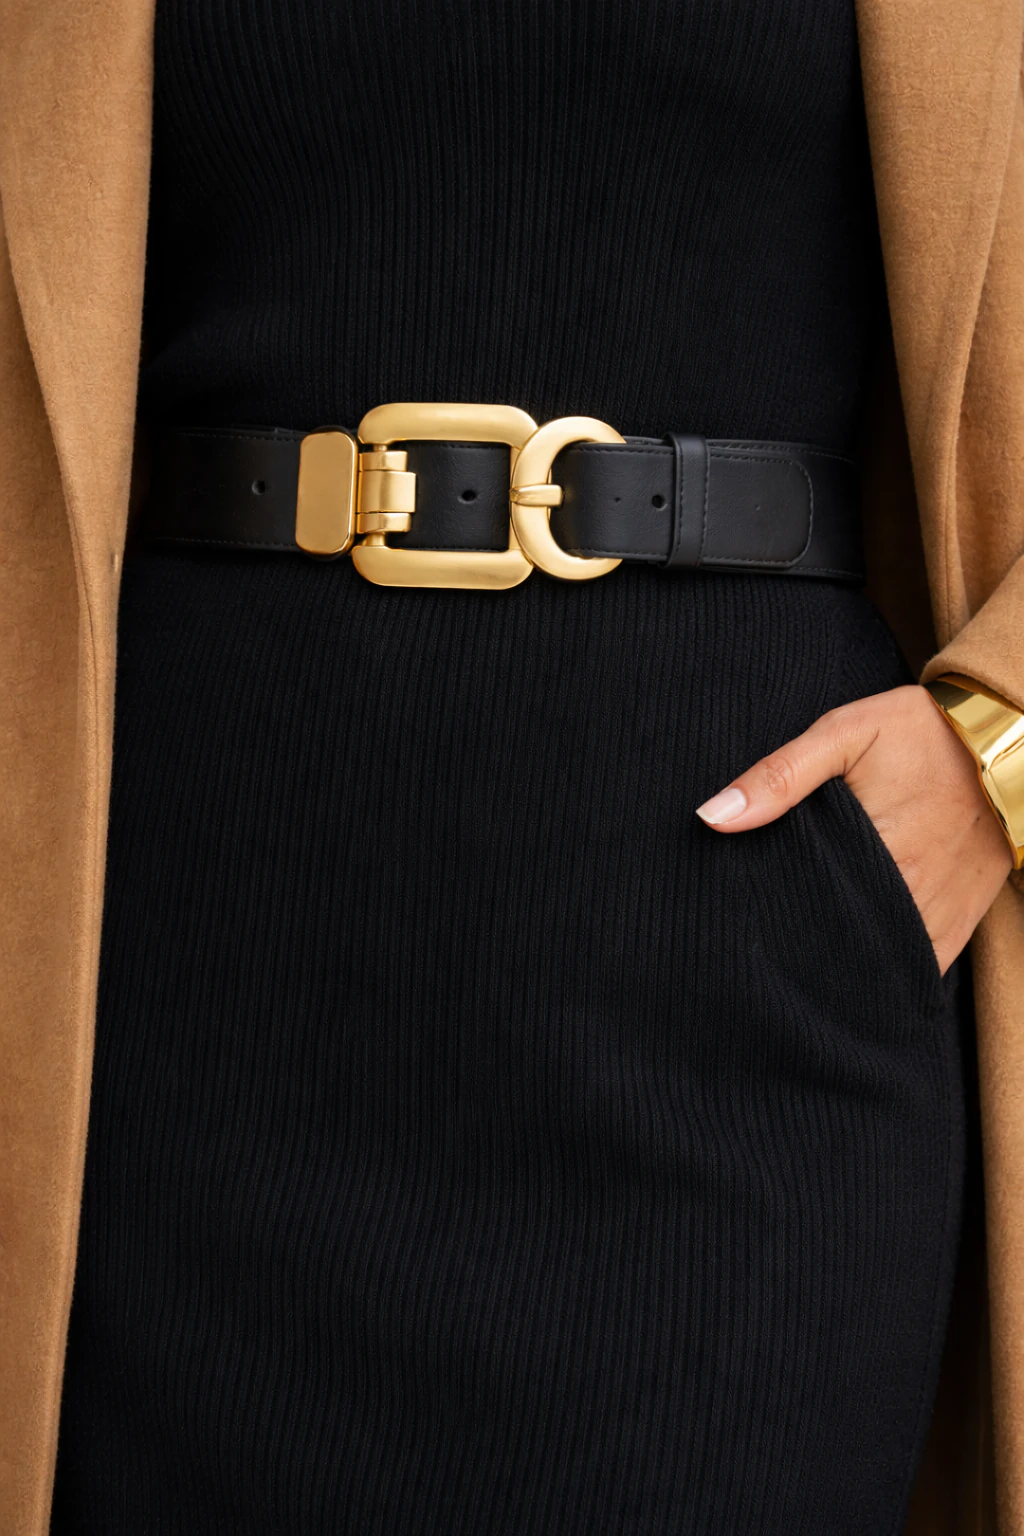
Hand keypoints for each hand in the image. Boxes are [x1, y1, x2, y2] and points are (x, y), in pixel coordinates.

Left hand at [695, 684, 1012, 974]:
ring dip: (845, 957)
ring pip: (879, 957)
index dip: (773, 917)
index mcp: (873, 848)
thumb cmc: (922, 733)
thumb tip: (712, 817)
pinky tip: (857, 957)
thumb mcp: (845, 733)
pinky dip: (890, 963)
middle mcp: (910, 890)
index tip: (746, 919)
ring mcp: (940, 910)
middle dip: (803, 941)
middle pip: (838, 938)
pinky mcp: (962, 917)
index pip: (804, 907)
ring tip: (809, 949)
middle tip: (770, 936)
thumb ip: (779, 776)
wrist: (1008, 739)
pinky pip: (920, 961)